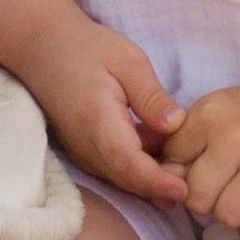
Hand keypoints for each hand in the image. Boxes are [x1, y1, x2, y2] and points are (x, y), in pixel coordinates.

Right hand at [12, 18, 189, 200]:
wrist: (42, 48)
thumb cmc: (87, 48)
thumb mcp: (128, 61)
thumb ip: (152, 96)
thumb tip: (176, 126)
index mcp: (98, 121)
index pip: (127, 162)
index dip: (156, 181)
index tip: (184, 190)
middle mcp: (86, 145)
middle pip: (126, 179)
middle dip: (160, 190)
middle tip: (197, 188)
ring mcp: (82, 151)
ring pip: (121, 179)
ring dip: (151, 182)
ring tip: (186, 175)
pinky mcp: (85, 151)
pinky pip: (114, 170)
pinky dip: (139, 172)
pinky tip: (164, 159)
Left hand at [170, 66, 239, 239]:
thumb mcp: (213, 113)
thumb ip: (181, 143)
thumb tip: (160, 182)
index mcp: (210, 115)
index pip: (172, 166)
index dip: (182, 174)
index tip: (201, 168)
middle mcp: (236, 137)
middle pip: (196, 198)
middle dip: (205, 201)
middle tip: (222, 189)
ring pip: (226, 216)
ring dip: (232, 216)